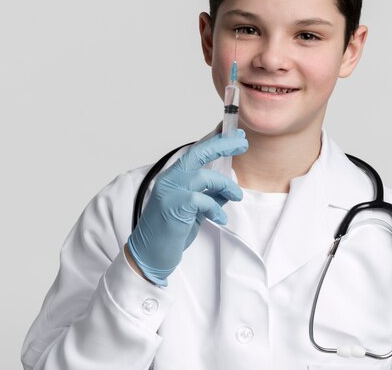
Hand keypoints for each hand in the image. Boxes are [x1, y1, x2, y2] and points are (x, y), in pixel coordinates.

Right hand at [127, 131, 247, 285]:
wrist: (149, 255)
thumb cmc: (169, 232)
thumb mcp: (193, 211)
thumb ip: (209, 197)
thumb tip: (228, 189)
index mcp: (173, 177)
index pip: (195, 152)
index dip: (216, 142)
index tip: (235, 135)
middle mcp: (169, 180)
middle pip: (197, 153)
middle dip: (221, 145)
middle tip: (242, 142)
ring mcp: (169, 192)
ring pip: (202, 176)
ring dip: (225, 184)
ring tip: (237, 195)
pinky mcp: (172, 207)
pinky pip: (201, 200)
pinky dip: (215, 207)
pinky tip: (220, 217)